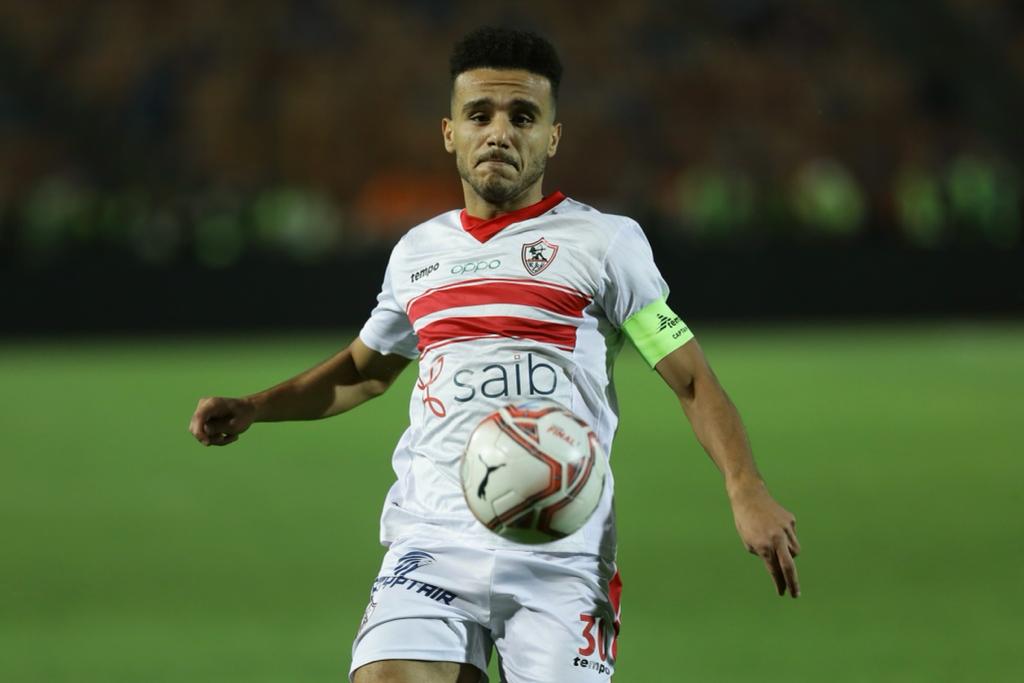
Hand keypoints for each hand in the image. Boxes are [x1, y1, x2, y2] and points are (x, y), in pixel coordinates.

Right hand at [189, 396, 255, 445]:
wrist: (247, 410)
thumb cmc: (243, 416)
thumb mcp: (234, 425)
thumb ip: (218, 428)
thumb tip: (204, 432)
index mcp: (212, 403)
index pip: (199, 417)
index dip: (199, 432)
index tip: (207, 443)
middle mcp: (203, 406)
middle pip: (196, 428)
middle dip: (212, 438)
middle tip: (226, 438)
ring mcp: (202, 412)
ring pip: (201, 434)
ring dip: (217, 439)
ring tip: (233, 435)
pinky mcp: (202, 420)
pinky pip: (204, 435)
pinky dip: (217, 438)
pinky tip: (229, 434)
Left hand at [729, 482, 800, 597]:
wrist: (749, 496)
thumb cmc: (745, 521)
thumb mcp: (749, 542)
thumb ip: (764, 555)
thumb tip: (779, 565)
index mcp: (763, 545)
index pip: (774, 570)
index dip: (779, 584)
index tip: (783, 593)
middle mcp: (777, 538)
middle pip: (789, 567)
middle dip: (792, 583)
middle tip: (795, 595)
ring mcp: (786, 528)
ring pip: (794, 551)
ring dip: (788, 554)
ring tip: (776, 546)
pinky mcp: (791, 520)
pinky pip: (792, 536)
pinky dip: (787, 538)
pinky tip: (776, 529)